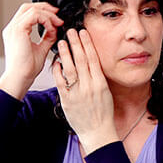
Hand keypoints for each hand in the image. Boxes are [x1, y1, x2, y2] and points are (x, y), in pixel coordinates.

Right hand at [0, 3, 62, 99]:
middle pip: (28, 7)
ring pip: (32, 9)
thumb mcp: (41, 48)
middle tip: (58, 14)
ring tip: (58, 23)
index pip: (28, 13)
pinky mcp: (17, 30)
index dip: (43, 11)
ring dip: (48, 14)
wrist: (21, 77)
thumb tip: (56, 28)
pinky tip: (52, 28)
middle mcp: (12, 28)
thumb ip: (47, 36)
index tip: (57, 17)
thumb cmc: (28, 68)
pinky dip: (46, 19)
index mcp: (16, 32)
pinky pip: (34, 16)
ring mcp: (13, 28)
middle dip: (45, 8)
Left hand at [51, 28, 117, 154]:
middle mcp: (89, 86)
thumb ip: (98, 78)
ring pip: (71, 69)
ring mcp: (78, 93)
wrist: (97, 132)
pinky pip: (61, 83)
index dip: (88, 44)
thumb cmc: (103, 113)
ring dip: (66, 54)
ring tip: (62, 42)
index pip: (93, 58)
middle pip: (82, 60)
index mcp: (100, 83)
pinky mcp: (67, 101)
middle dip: (76, 44)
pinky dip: (58, 71)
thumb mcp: (106, 92)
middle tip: (72, 31)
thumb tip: (92, 63)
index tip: (84, 33)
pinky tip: (56, 62)